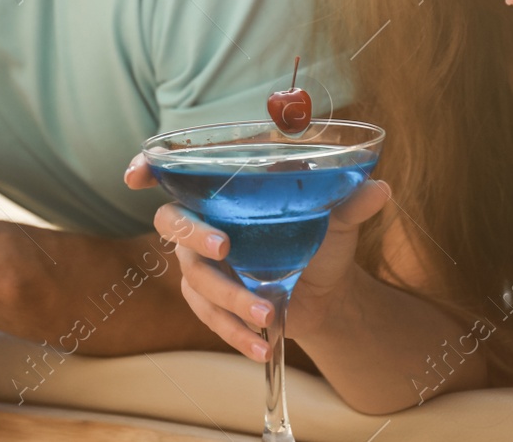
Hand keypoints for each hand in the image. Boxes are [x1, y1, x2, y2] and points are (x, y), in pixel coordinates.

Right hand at [145, 179, 391, 360]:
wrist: (328, 291)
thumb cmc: (321, 239)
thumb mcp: (338, 221)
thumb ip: (350, 203)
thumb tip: (378, 189)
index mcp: (226, 190)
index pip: (175, 172)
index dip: (148, 168)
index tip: (135, 175)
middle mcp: (204, 221)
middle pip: (173, 223)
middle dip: (194, 236)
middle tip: (226, 248)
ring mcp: (202, 264)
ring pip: (195, 279)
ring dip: (228, 298)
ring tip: (268, 315)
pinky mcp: (211, 301)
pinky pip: (209, 317)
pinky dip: (233, 332)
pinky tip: (260, 345)